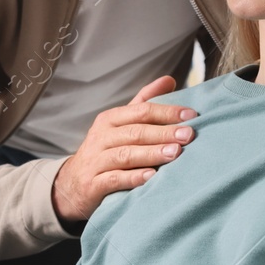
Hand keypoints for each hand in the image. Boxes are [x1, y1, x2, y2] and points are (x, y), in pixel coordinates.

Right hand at [51, 77, 196, 222]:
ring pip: (126, 154)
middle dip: (163, 132)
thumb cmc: (105, 151)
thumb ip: (143, 103)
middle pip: (135, 132)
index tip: (191, 115)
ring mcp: (96, 161)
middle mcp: (101, 137)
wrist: (72, 185)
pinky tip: (151, 177)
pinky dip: (133, 177)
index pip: (141, 111)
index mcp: (110, 119)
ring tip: (175, 153)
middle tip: (188, 135)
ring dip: (152, 153)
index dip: (166, 112)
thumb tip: (169, 80)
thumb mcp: (120, 124)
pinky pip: (114, 179)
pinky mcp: (94, 184)